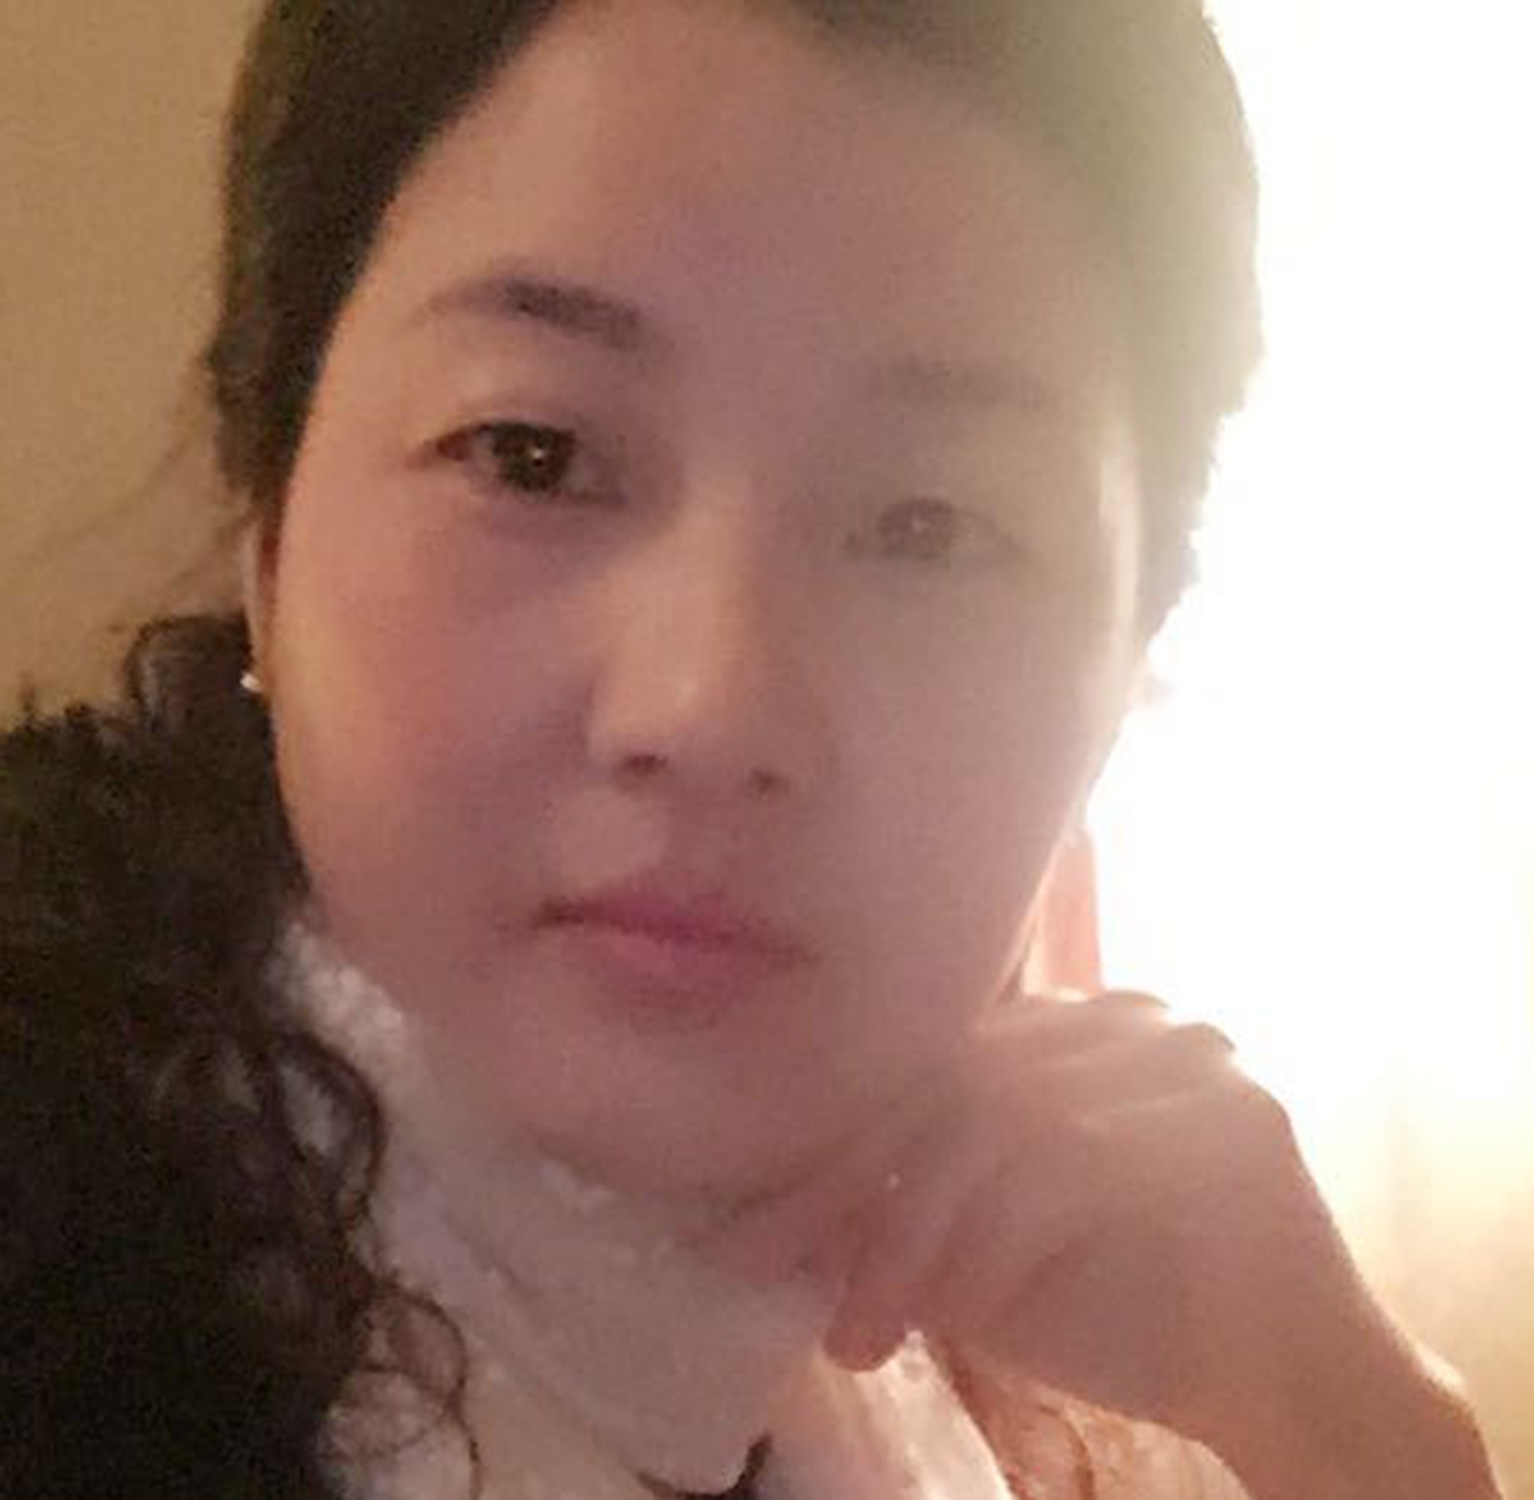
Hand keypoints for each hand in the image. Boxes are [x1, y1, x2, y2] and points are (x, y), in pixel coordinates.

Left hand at [704, 992, 1501, 1496]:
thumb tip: (784, 1206)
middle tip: (781, 1274)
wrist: (1287, 1388)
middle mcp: (1128, 1017)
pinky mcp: (1227, 1118)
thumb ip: (913, 1202)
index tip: (762, 1231)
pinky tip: (956, 1314)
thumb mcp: (986, 1248)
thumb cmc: (1127, 1312)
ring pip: (997, 1122)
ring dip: (913, 1236)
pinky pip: (1067, 1168)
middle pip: (952, 1083)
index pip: (930, 1066)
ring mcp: (1186, 1057)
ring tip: (866, 1329)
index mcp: (1068, 1028)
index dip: (839, 1147)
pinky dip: (994, 1248)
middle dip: (855, 1190)